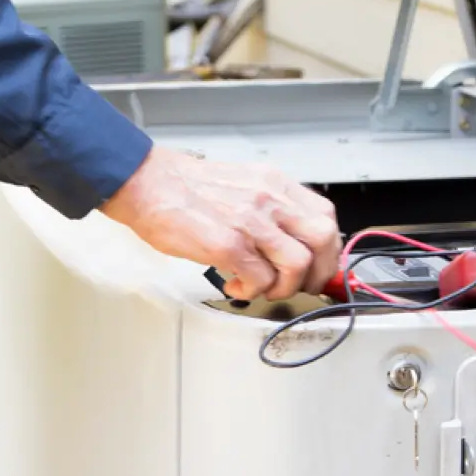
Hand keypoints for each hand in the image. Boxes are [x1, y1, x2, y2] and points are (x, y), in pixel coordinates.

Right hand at [100, 146, 340, 301]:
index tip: (318, 264)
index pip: (325, 216)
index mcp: (274, 184)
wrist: (148, 183)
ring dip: (284, 286)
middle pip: (322, 240)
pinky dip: (252, 291)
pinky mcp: (227, 244)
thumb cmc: (186, 187)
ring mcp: (249, 222)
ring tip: (263, 288)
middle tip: (300, 284)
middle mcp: (268, 200)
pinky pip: (259, 280)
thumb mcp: (243, 183)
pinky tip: (236, 286)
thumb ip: (269, 206)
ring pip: (296, 265)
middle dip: (316, 272)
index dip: (327, 248)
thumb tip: (288, 238)